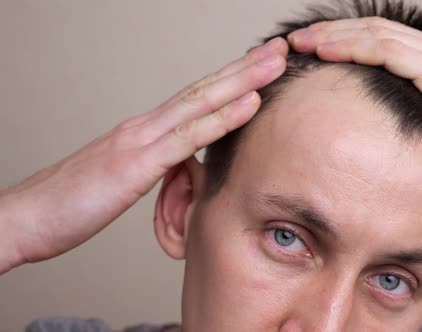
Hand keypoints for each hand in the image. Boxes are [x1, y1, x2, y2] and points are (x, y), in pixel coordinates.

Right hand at [0, 37, 287, 273]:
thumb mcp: (123, 182)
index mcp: (143, 131)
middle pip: (203, 89)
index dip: (229, 80)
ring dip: (243, 80)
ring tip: (275, 62)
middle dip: (244, 67)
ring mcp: (141, 140)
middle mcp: (145, 126)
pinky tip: (251, 102)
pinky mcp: (137, 163)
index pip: (194, 98)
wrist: (26, 218)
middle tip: (277, 49)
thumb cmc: (71, 203)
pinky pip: (189, 137)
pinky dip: (224, 117)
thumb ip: (156, 168)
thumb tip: (187, 169)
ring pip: (202, 102)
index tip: (259, 67)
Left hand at [287, 18, 421, 272]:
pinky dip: (357, 50)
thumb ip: (415, 116)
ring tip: (301, 43)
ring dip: (336, 36)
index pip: (382, 38)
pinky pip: (392, 55)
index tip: (310, 48)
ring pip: (379, 35)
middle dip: (331, 32)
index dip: (344, 38)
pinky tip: (329, 54)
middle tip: (295, 40)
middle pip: (375, 29)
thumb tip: (380, 129)